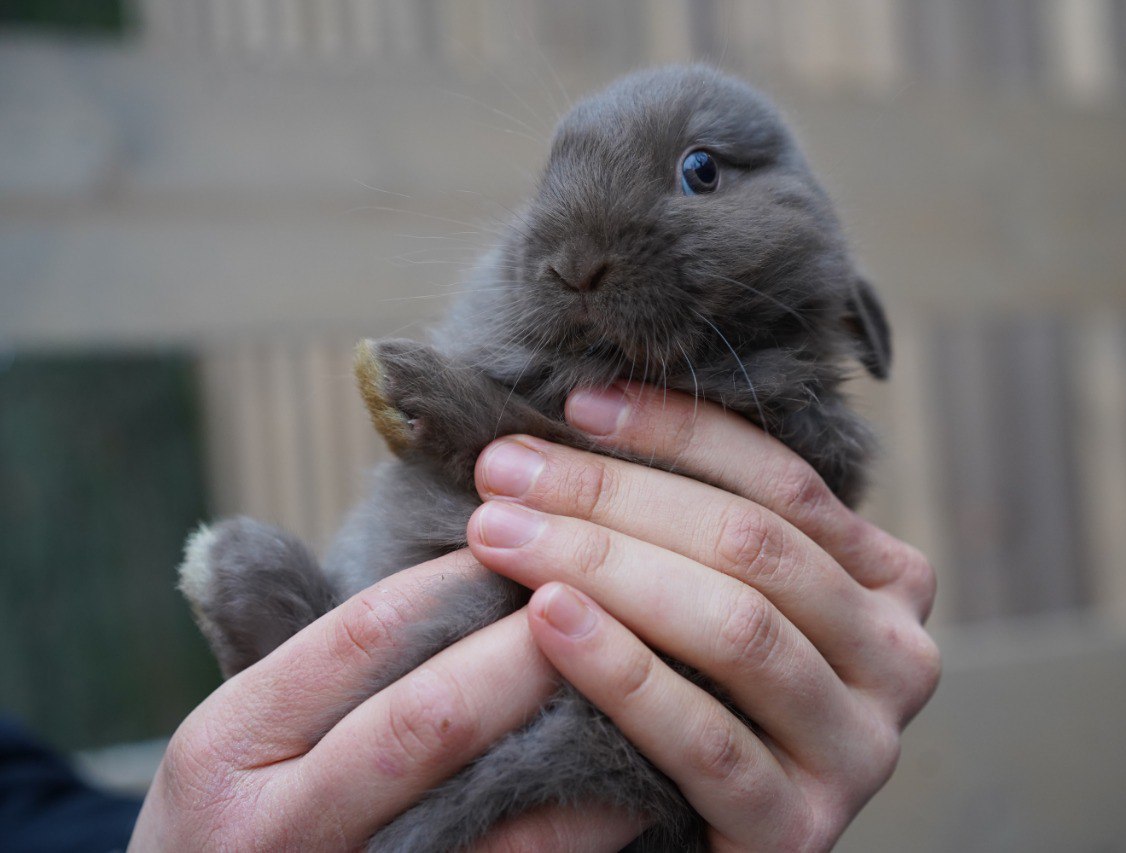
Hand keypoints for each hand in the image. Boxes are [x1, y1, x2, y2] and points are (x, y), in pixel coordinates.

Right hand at [129, 552, 650, 850]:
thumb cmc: (248, 815)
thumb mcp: (244, 738)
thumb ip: (325, 663)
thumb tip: (464, 554)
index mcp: (227, 745)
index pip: (365, 633)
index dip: (462, 580)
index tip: (529, 539)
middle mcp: (277, 823)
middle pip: (434, 715)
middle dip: (531, 650)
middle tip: (604, 597)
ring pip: (492, 804)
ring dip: (576, 736)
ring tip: (640, 676)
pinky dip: (583, 824)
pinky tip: (636, 782)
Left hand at [467, 384, 939, 850]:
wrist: (697, 837)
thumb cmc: (695, 690)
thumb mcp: (716, 596)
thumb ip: (695, 528)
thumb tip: (587, 413)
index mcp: (887, 580)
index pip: (785, 482)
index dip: (678, 434)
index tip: (574, 405)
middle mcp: (897, 657)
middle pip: (753, 547)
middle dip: (616, 497)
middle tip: (506, 473)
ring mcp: (859, 750)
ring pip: (737, 628)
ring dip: (606, 569)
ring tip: (503, 536)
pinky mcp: (799, 829)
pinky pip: (705, 740)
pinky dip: (622, 673)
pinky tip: (548, 622)